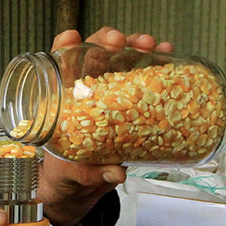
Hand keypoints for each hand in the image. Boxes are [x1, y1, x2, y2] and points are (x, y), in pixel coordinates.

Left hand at [39, 27, 173, 225]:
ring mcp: (109, 95)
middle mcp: (85, 92)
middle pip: (93, 54)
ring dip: (136, 47)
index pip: (58, 65)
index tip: (72, 37)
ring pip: (120, 60)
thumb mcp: (73, 175)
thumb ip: (89, 174)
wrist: (82, 188)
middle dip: (108, 40)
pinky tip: (167, 54)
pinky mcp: (130, 102)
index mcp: (62, 104)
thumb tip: (114, 172)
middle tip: (121, 41)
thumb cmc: (66, 174)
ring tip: (152, 45)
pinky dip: (155, 62)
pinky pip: (142, 77)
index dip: (63, 47)